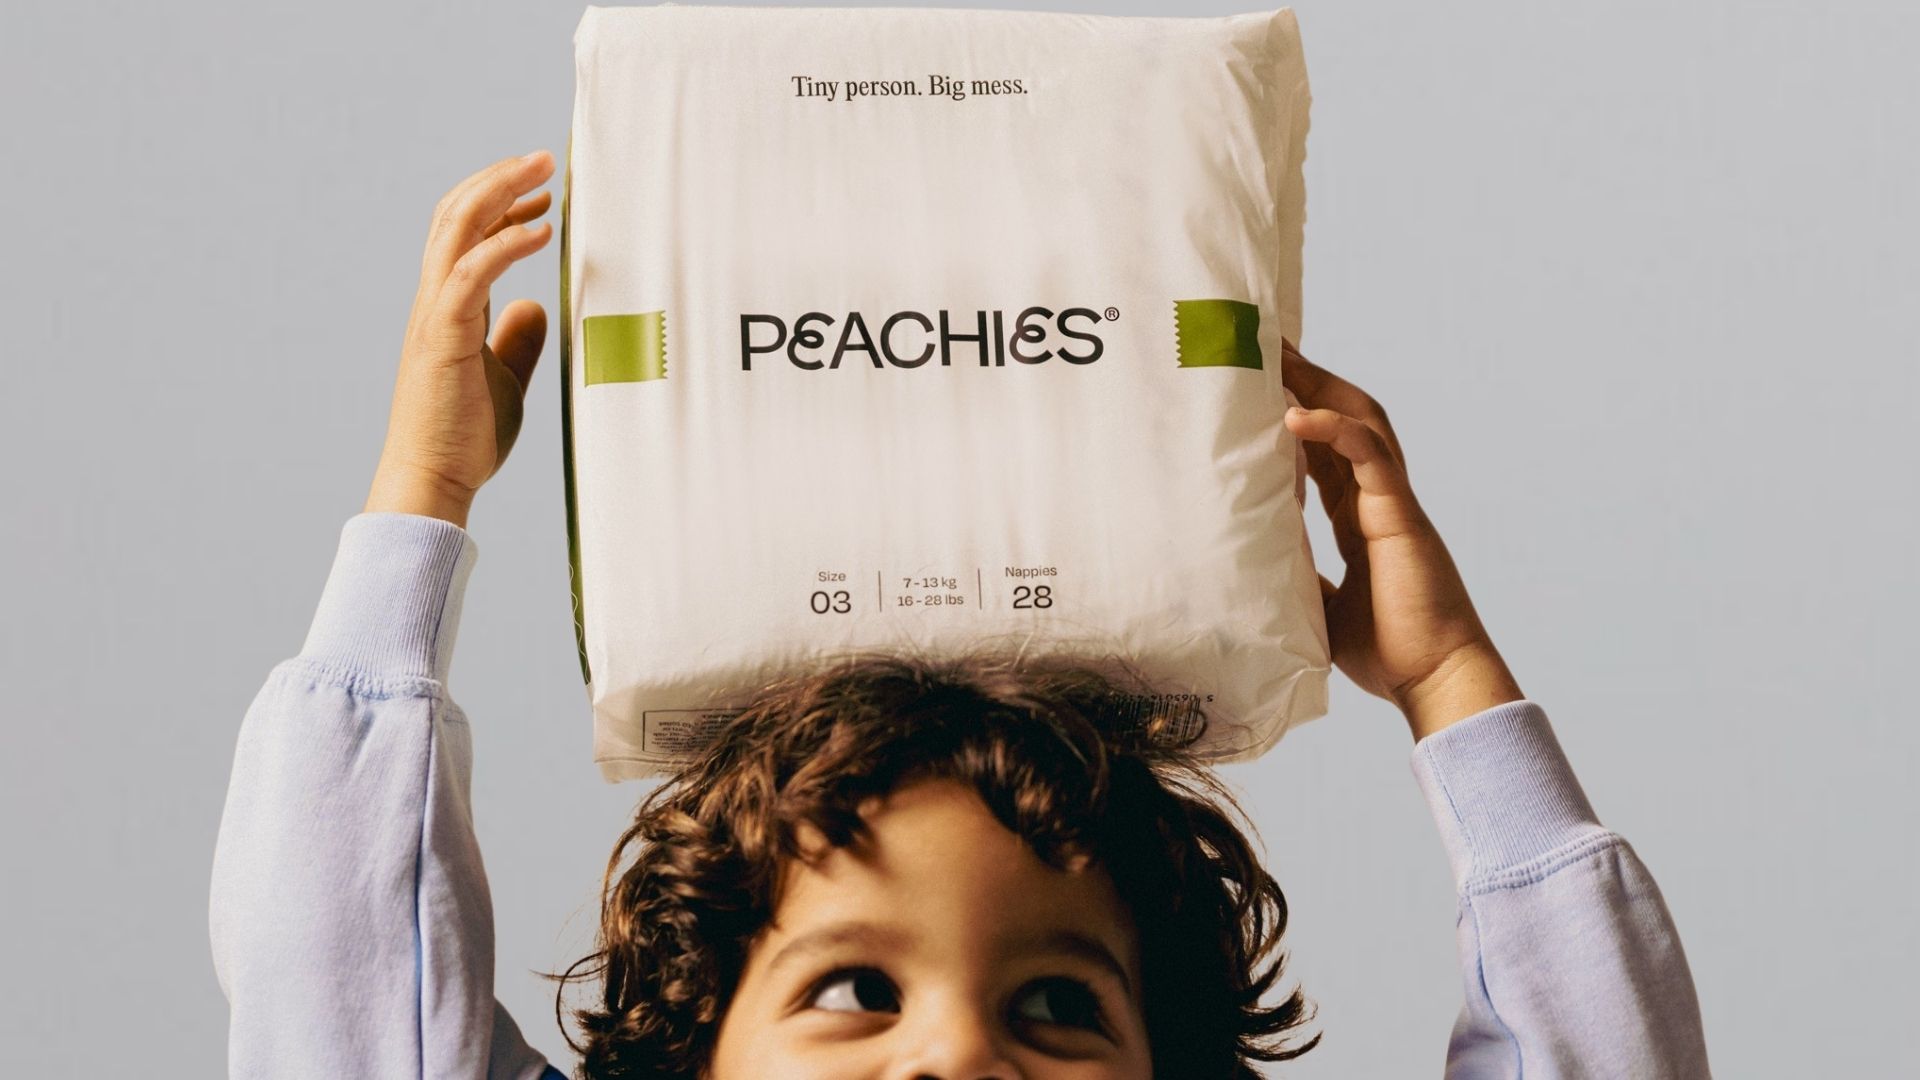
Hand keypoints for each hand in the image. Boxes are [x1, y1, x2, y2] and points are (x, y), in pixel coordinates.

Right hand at [363, 149, 556, 528]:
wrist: (433, 481)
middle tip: (543, 158)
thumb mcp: (504, 379)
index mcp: (447, 308)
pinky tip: (543, 229)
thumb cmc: (465, 438)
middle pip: (455, 215)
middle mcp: (434, 300)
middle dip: (498, 179)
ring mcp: (434, 314)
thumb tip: (534, 308)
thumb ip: (516, 341)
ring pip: (456, 228)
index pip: (463, 234)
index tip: (542, 194)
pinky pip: (471, 271)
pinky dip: (506, 242)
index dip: (500, 205)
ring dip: (501, 191)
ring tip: (544, 172)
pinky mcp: (443, 335)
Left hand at [1281, 340, 1523, 740]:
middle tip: (1265, 348)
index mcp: (1361, 517)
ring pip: (1362, 422)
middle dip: (1308, 381)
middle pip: (1345, 420)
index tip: (1261, 387)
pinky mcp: (1400, 515)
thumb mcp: (1321, 607)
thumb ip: (1298, 575)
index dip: (1298, 415)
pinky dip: (1336, 430)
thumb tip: (1253, 564)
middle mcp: (1378, 499)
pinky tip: (1297, 416)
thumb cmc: (1387, 651)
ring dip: (1320, 387)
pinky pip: (1370, 457)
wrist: (1432, 680)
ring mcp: (1392, 502)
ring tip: (1279, 359)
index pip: (1327, 450)